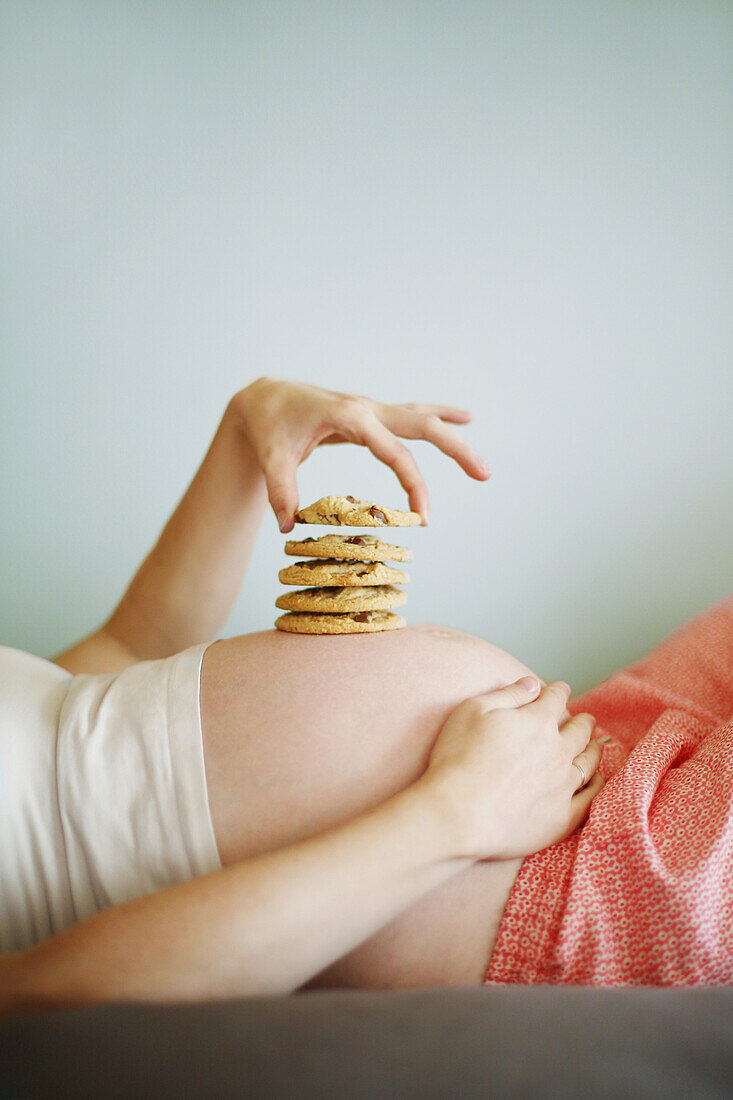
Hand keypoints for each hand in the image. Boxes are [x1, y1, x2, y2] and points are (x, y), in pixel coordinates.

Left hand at [229, 378, 489, 530]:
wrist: (264, 398)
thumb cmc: (268, 426)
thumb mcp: (271, 457)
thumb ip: (280, 490)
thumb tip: (287, 526)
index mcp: (349, 416)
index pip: (393, 451)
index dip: (413, 483)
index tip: (424, 516)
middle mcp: (367, 408)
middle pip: (423, 425)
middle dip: (456, 449)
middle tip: (485, 475)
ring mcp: (371, 409)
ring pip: (423, 418)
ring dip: (455, 436)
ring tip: (483, 464)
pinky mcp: (370, 415)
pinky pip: (411, 416)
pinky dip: (439, 416)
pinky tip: (465, 417)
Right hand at [422, 678, 604, 861]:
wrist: (457, 813)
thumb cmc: (458, 758)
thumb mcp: (474, 710)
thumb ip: (508, 694)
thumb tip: (533, 683)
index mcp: (538, 722)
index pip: (555, 699)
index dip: (557, 691)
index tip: (560, 689)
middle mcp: (557, 751)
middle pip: (579, 731)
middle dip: (583, 721)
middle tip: (586, 719)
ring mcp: (563, 785)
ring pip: (589, 763)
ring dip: (594, 749)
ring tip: (595, 745)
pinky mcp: (562, 817)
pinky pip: (590, 798)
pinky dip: (597, 786)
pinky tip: (597, 781)